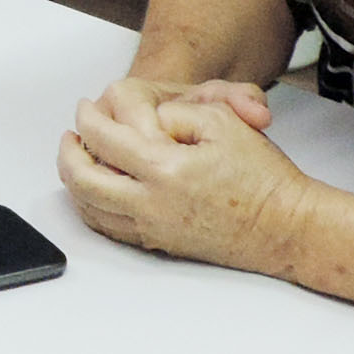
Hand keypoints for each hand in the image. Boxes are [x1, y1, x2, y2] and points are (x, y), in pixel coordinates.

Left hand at [59, 80, 313, 273]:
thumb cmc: (262, 177)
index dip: (87, 119)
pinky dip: (93, 208)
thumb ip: (175, 113)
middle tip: (69, 136)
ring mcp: (154, 229)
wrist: (286, 226)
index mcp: (164, 170)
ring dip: (75, 181)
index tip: (84, 109)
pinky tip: (97, 192)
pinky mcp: (161, 244)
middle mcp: (151, 205)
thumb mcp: (222, 121)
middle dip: (68, 153)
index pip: (103, 140)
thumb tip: (143, 121)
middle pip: (82, 180)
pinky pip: (110, 228)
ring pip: (90, 209)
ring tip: (77, 160)